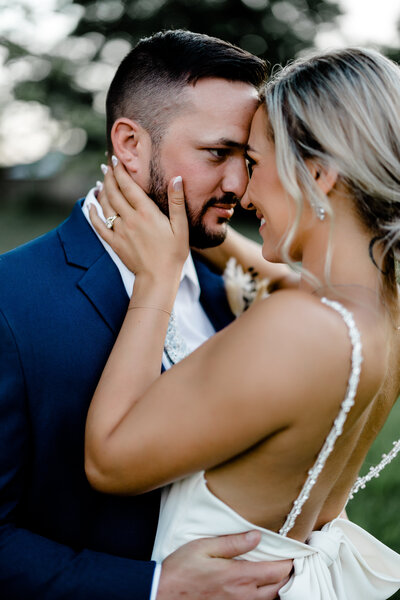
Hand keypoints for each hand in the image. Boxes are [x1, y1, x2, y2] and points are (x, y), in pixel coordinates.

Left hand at [89, 157, 188, 279]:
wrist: (158, 278)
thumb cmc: (173, 253)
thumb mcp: (181, 227)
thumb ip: (177, 202)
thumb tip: (176, 178)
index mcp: (146, 213)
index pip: (128, 186)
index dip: (120, 171)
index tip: (116, 159)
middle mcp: (129, 219)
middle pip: (114, 192)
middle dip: (109, 176)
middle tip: (107, 165)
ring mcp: (119, 231)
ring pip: (105, 206)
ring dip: (102, 191)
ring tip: (101, 180)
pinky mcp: (114, 243)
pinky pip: (98, 225)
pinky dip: (93, 213)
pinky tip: (91, 205)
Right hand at [157, 531, 291, 599]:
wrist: (162, 594)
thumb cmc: (181, 569)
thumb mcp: (204, 547)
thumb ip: (233, 542)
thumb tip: (257, 535)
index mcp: (238, 576)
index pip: (277, 571)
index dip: (290, 561)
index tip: (295, 550)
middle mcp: (243, 595)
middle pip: (278, 588)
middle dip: (287, 574)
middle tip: (290, 559)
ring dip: (278, 586)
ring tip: (279, 572)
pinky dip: (264, 597)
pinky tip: (260, 586)